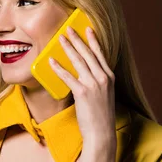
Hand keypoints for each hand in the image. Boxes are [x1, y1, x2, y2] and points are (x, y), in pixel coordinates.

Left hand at [49, 26, 115, 145]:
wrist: (101, 132)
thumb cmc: (101, 116)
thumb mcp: (104, 95)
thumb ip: (97, 83)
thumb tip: (84, 76)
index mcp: (110, 77)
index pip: (100, 54)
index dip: (93, 40)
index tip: (88, 29)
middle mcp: (103, 78)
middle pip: (88, 54)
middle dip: (77, 39)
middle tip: (68, 29)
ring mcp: (94, 84)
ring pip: (78, 61)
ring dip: (68, 48)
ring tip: (60, 39)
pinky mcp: (83, 92)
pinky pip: (68, 76)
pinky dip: (59, 68)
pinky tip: (52, 61)